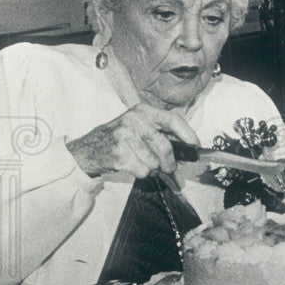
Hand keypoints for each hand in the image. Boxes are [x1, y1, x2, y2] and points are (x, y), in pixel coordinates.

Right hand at [66, 103, 199, 178]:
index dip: (187, 134)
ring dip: (154, 169)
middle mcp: (134, 120)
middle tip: (170, 167)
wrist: (89, 148)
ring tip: (145, 164)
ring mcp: (124, 136)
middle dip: (170, 162)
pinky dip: (144, 174)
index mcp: (143, 111)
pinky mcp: (118, 153)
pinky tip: (135, 166)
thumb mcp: (139, 126)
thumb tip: (189, 147)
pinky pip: (143, 170)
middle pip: (164, 146)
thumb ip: (162, 133)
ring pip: (154, 161)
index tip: (195, 145)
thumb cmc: (121, 138)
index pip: (172, 119)